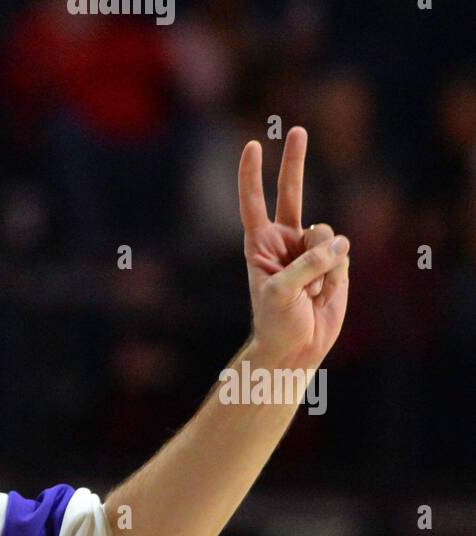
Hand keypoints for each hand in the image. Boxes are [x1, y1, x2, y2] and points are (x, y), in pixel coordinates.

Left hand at [238, 126, 349, 369]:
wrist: (296, 346)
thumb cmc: (276, 321)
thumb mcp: (281, 293)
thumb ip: (307, 264)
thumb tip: (338, 244)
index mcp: (260, 244)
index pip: (253, 203)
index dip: (252, 175)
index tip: (252, 146)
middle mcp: (285, 240)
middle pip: (291, 192)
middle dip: (294, 162)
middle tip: (297, 129)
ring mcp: (310, 249)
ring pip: (327, 233)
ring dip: (323, 262)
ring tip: (310, 290)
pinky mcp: (334, 261)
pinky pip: (342, 253)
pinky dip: (336, 274)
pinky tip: (323, 293)